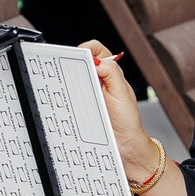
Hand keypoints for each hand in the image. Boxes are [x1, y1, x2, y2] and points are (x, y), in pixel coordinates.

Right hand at [83, 42, 164, 185]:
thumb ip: (111, 72)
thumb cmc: (128, 121)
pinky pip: (69, 96)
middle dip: (74, 62)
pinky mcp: (80, 106)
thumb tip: (96, 59)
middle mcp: (99, 81)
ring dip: (69, 80)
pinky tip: (69, 98)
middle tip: (72, 70)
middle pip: (81, 62)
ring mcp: (88, 94)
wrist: (125, 146)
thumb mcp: (122, 92)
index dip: (87, 49)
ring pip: (72, 78)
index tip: (80, 56)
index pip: (96, 50)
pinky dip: (66, 95)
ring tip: (72, 86)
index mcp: (110, 73)